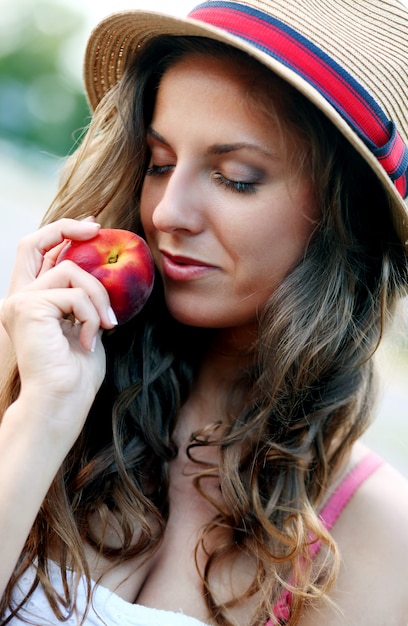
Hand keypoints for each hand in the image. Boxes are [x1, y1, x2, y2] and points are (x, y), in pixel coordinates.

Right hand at [1, 219, 117, 437]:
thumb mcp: (84, 326)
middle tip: (98, 230)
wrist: (62, 401)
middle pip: (33, 242)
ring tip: (106, 325)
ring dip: (98, 295)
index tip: (93, 228)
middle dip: (67, 228)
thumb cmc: (76, 373)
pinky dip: (92, 314)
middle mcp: (18, 297)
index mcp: (30, 301)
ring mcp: (19, 301)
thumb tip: (102, 274)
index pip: (39, 253)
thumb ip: (83, 300)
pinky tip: (89, 339)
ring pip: (71, 270)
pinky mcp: (28, 307)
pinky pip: (75, 294)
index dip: (62, 233)